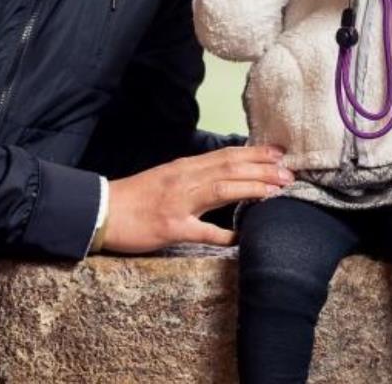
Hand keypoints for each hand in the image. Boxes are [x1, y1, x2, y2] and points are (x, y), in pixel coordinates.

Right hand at [103, 145, 292, 251]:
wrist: (102, 210)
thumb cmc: (135, 196)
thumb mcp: (167, 177)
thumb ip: (193, 176)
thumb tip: (222, 175)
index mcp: (184, 167)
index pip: (226, 155)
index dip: (255, 153)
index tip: (279, 152)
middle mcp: (184, 179)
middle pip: (230, 167)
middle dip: (262, 168)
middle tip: (290, 171)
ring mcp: (178, 203)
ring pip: (222, 189)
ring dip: (253, 188)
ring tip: (277, 190)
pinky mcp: (171, 228)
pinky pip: (203, 232)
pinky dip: (225, 235)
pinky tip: (243, 238)